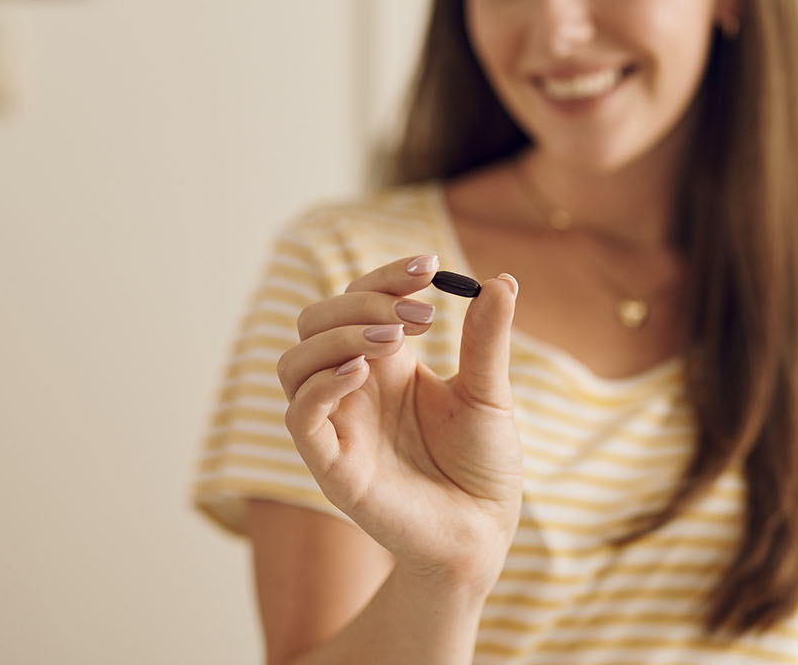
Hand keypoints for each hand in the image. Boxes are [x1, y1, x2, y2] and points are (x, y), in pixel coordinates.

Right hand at [278, 254, 521, 590]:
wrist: (483, 530)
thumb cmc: (481, 464)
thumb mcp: (489, 392)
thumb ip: (487, 340)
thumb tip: (502, 281)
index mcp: (387, 364)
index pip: (360, 300)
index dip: (386, 277)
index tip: (431, 267)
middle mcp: (354, 388)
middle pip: (316, 321)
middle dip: (361, 303)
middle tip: (421, 314)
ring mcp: (338, 424)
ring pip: (295, 362)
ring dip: (338, 336)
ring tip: (395, 338)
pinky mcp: (331, 465)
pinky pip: (299, 416)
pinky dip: (320, 385)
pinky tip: (362, 371)